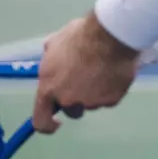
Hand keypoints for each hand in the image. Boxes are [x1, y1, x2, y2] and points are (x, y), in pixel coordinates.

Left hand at [32, 14, 140, 132]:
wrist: (111, 35)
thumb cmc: (80, 35)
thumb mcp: (56, 42)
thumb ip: (51, 57)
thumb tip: (52, 56)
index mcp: (49, 89)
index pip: (41, 120)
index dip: (48, 124)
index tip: (56, 121)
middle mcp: (68, 100)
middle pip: (72, 110)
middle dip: (78, 100)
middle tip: (88, 81)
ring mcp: (91, 102)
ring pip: (93, 102)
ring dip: (97, 91)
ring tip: (106, 68)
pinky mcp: (111, 99)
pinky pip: (111, 97)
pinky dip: (113, 88)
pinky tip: (116, 70)